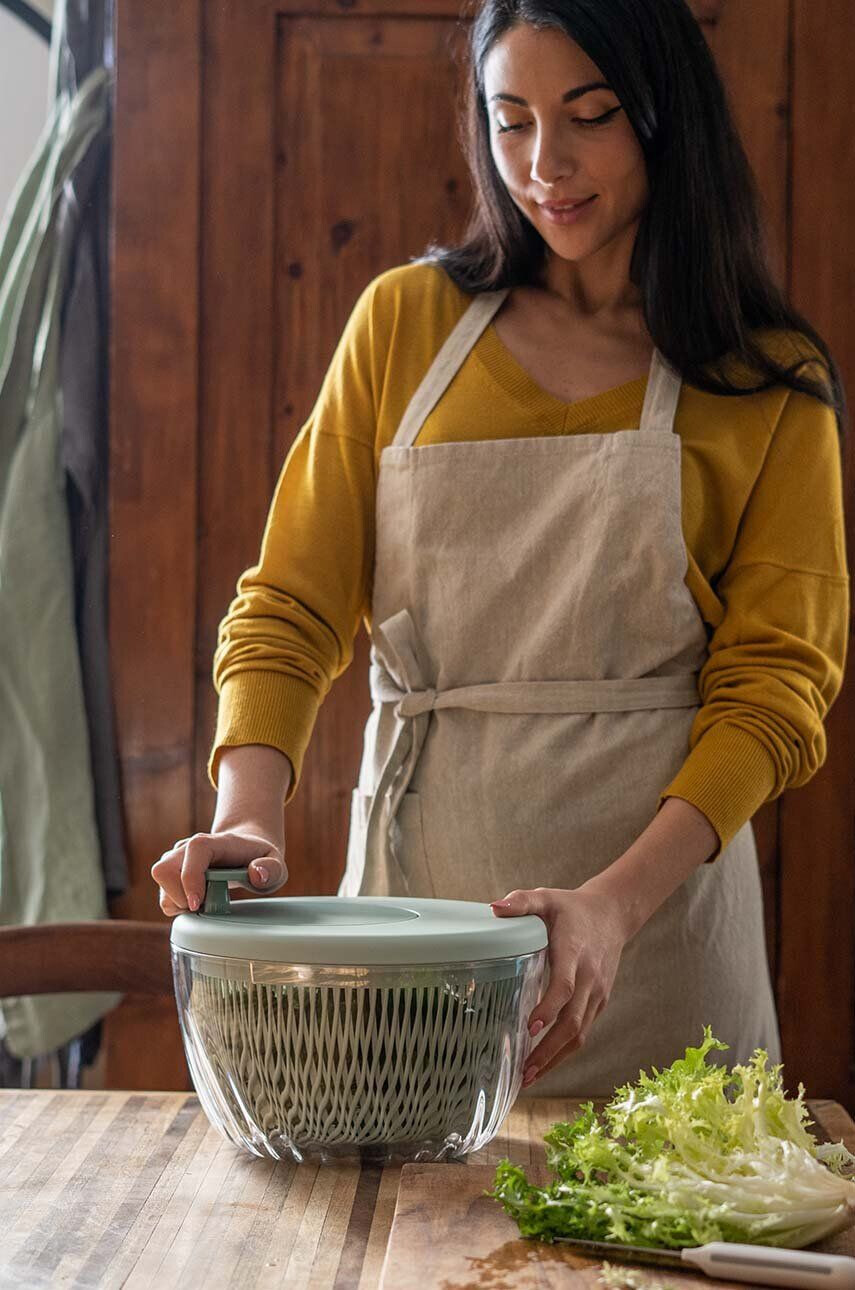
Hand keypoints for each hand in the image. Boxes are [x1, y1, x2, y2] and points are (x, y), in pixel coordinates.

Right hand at [151, 828, 286, 915]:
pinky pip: (163, 893)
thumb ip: (271, 869)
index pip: (194, 850)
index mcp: (215, 842)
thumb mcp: (275, 864)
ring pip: (161, 882)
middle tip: (206, 904)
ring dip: (177, 901)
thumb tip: (256, 873)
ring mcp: (177, 858)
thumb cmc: (259, 858)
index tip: (197, 904)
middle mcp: (189, 847)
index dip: (191, 877)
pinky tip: (197, 902)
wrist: (246, 849)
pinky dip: (176, 904)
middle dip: (180, 896)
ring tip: (205, 902)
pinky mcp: (171, 872)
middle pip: (164, 869)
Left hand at [490, 884, 626, 1086]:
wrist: (612, 914)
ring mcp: (598, 993)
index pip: (565, 986)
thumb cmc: (571, 908)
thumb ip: (521, 902)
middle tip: (524, 1070)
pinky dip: (565, 1051)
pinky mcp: (599, 1002)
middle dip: (549, 1049)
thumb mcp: (546, 898)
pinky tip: (544, 1063)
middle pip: (573, 1021)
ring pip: (580, 1033)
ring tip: (529, 1077)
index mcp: (574, 952)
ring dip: (556, 1058)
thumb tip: (493, 908)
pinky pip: (584, 1031)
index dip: (549, 1008)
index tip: (530, 1027)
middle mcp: (590, 977)